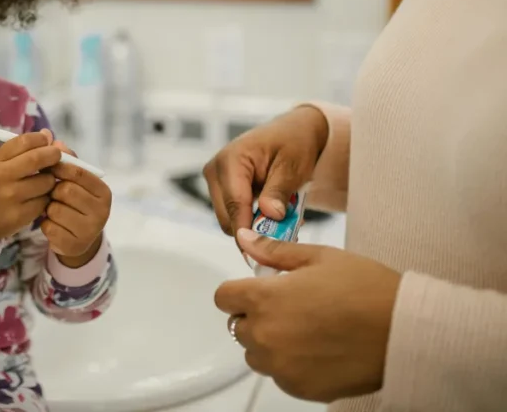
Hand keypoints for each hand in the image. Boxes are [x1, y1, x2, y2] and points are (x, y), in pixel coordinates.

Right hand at [0, 130, 62, 241]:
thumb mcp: (0, 163)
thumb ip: (23, 148)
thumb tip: (48, 134)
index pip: (24, 141)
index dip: (41, 139)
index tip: (47, 142)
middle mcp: (2, 176)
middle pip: (37, 158)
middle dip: (53, 155)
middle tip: (57, 157)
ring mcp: (11, 197)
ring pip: (46, 182)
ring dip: (51, 180)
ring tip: (44, 182)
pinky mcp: (21, 215)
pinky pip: (45, 201)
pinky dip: (47, 198)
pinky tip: (39, 198)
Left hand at [42, 141, 111, 267]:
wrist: (79, 239)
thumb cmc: (76, 202)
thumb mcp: (76, 181)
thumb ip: (67, 160)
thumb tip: (53, 139)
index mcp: (104, 192)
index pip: (78, 172)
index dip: (59, 167)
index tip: (48, 166)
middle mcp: (102, 212)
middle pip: (65, 190)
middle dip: (53, 190)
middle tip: (52, 192)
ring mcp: (89, 230)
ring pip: (55, 209)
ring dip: (48, 208)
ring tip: (53, 208)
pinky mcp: (73, 245)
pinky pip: (49, 227)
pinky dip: (45, 224)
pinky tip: (52, 224)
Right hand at [203, 106, 327, 234]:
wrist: (292, 131)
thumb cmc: (293, 143)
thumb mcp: (292, 166)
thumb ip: (279, 191)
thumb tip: (269, 214)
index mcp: (231, 159)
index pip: (234, 203)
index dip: (247, 229)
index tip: (261, 250)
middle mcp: (216, 169)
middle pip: (226, 216)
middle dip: (253, 229)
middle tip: (284, 235)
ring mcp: (216, 179)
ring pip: (229, 218)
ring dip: (254, 225)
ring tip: (284, 222)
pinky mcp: (222, 188)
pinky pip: (233, 213)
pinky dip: (253, 220)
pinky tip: (274, 215)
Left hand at [215, 229, 401, 402]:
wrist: (405, 332)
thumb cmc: (368, 291)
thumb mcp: (319, 258)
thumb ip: (274, 251)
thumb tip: (245, 240)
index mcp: (264, 299)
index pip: (223, 297)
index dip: (239, 291)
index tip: (258, 290)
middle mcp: (265, 335)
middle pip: (239, 326)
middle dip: (257, 315)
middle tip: (293, 308)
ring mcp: (280, 366)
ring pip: (257, 354)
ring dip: (271, 342)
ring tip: (307, 329)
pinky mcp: (299, 388)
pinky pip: (280, 376)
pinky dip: (291, 365)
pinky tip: (318, 350)